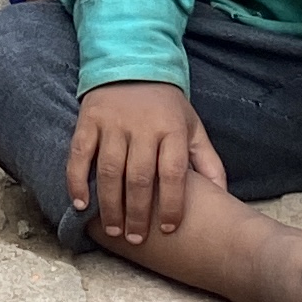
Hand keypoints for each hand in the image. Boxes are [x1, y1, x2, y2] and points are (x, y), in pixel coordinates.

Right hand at [69, 78, 201, 245]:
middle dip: (139, 213)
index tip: (169, 230)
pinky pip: (80, 155)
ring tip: (114, 230)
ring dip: (110, 205)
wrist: (132, 62)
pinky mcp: (88, 120)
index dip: (172, 204)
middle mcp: (142, 126)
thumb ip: (207, 161)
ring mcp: (113, 123)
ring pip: (110, 170)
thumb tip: (223, 195)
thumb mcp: (192, 127)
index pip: (173, 172)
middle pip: (140, 177)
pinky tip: (81, 204)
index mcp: (171, 129)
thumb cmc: (166, 106)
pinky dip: (77, 181)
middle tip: (136, 239)